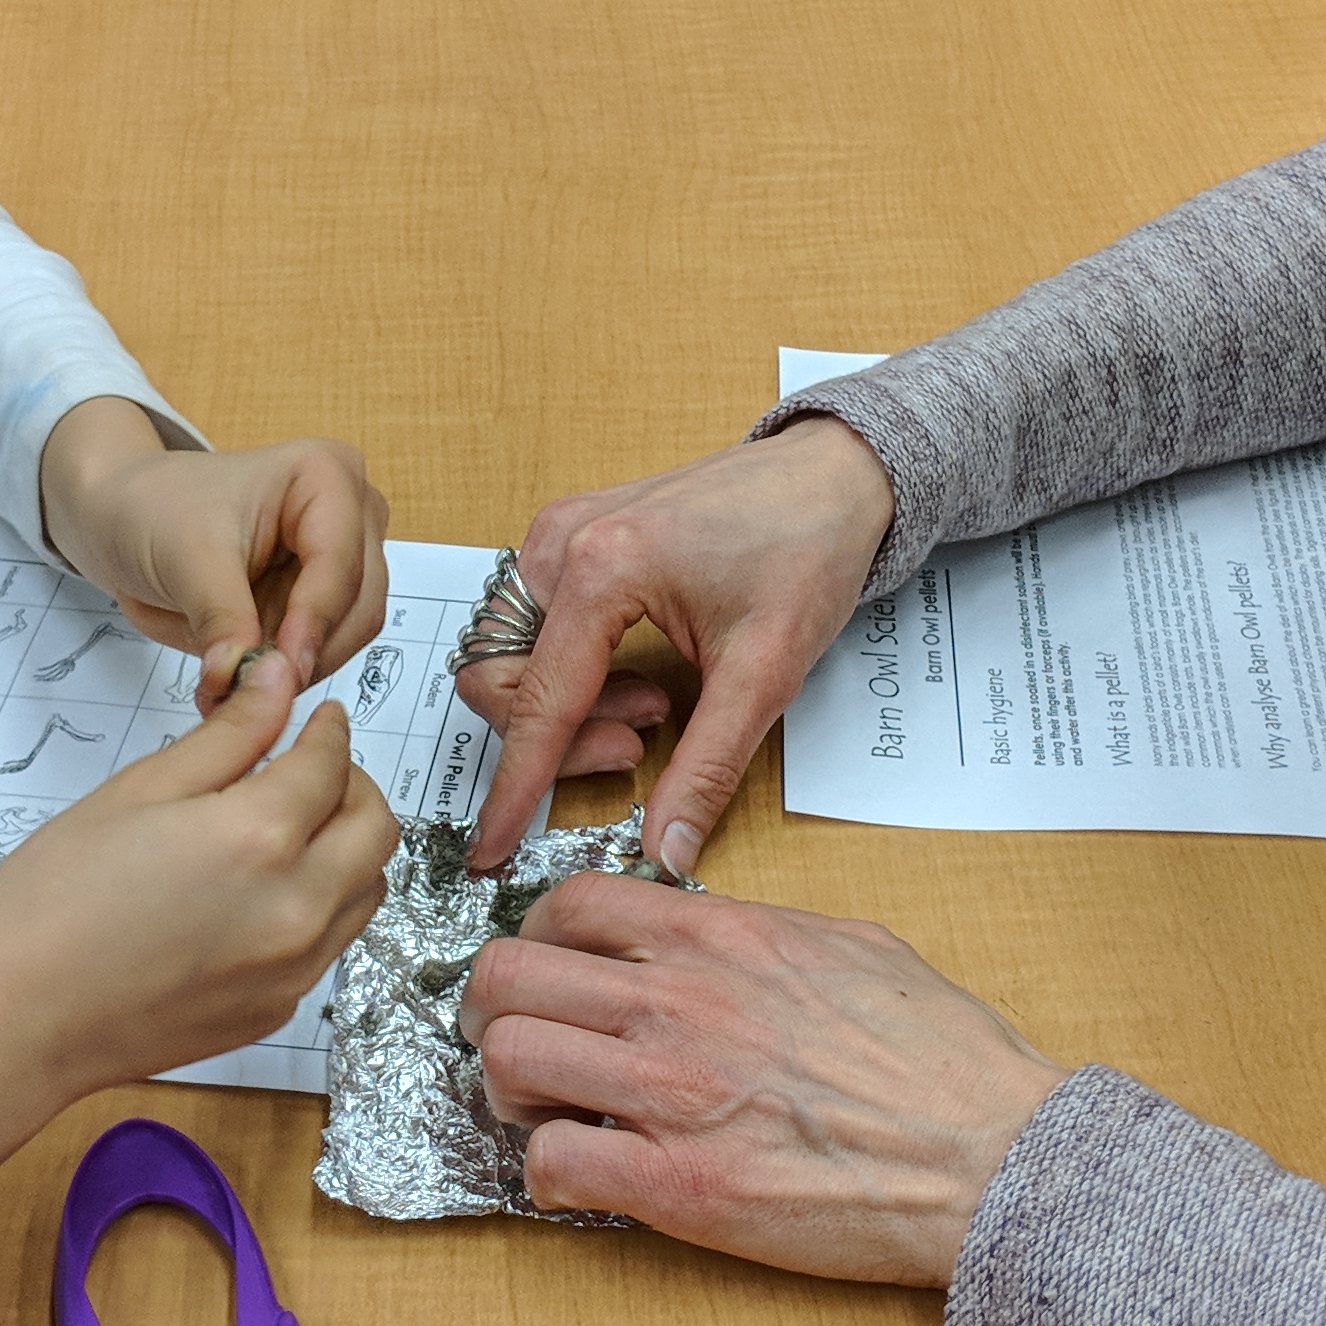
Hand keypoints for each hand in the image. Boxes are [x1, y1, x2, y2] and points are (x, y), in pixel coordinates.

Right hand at [0, 649, 396, 1202]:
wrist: (18, 1017)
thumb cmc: (56, 897)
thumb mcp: (140, 790)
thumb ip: (229, 734)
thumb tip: (277, 678)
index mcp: (262, 836)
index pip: (332, 764)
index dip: (329, 730)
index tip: (319, 718)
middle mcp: (297, 907)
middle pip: (376, 830)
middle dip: (354, 786)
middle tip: (312, 770)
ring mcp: (294, 968)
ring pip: (366, 891)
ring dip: (347, 849)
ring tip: (289, 831)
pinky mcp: (278, 1008)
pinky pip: (330, 944)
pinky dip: (319, 906)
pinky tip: (260, 894)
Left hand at [41, 400, 390, 710]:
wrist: (124, 517)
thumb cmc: (153, 509)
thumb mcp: (184, 559)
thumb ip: (222, 619)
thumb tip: (244, 678)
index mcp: (325, 476)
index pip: (339, 561)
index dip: (313, 621)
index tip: (280, 671)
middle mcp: (349, 513)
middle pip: (359, 604)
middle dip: (306, 652)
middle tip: (252, 691)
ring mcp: (341, 557)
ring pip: (347, 636)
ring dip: (295, 667)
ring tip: (234, 683)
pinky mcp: (320, 598)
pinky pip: (321, 650)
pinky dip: (284, 671)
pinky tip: (240, 676)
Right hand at [457, 418, 893, 872]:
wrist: (834, 475)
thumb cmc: (807, 548)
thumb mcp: (765, 673)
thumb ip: (705, 768)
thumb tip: (663, 849)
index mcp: (601, 568)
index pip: (535, 704)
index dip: (515, 789)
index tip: (492, 850)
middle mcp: (562, 542)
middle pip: (502, 679)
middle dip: (559, 738)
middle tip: (638, 748)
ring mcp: (559, 532)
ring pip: (513, 656)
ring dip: (570, 705)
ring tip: (657, 704)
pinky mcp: (571, 535)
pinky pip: (535, 627)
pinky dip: (572, 671)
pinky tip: (639, 672)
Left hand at [457, 873, 1065, 1285]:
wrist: (994, 1157)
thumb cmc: (944, 1059)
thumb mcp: (852, 946)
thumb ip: (760, 932)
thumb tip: (708, 934)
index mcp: (722, 937)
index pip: (569, 902)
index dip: (539, 938)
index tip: (552, 974)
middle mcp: (680, 1003)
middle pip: (506, 977)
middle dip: (494, 1013)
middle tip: (521, 1045)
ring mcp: (672, 1095)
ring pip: (506, 1064)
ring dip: (508, 1093)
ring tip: (548, 1114)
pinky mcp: (679, 1187)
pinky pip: (551, 1167)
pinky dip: (548, 1176)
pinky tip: (587, 1177)